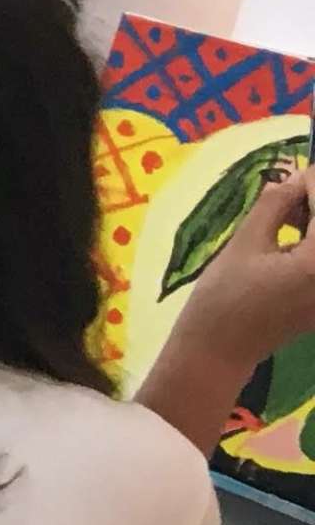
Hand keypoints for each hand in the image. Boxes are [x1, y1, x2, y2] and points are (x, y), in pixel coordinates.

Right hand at [176, 161, 314, 378]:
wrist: (218, 350)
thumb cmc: (223, 297)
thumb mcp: (244, 243)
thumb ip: (274, 206)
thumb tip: (293, 180)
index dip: (310, 183)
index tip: (292, 175)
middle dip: (313, 203)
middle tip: (288, 195)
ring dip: (312, 223)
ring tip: (285, 216)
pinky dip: (311, 244)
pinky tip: (291, 239)